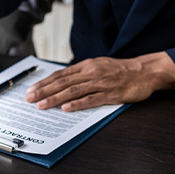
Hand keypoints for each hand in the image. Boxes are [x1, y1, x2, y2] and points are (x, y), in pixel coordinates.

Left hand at [25, 52, 174, 111]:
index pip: (59, 75)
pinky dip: (77, 104)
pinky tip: (66, 108)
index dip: (44, 83)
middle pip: (62, 82)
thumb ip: (80, 73)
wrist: (144, 71)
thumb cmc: (119, 70)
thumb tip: (61, 80)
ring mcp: (100, 83)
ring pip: (73, 91)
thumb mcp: (97, 65)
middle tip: (30, 98)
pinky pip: (91, 99)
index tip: (31, 90)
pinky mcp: (110, 94)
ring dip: (55, 99)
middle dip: (43, 91)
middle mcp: (90, 73)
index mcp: (85, 66)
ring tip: (42, 105)